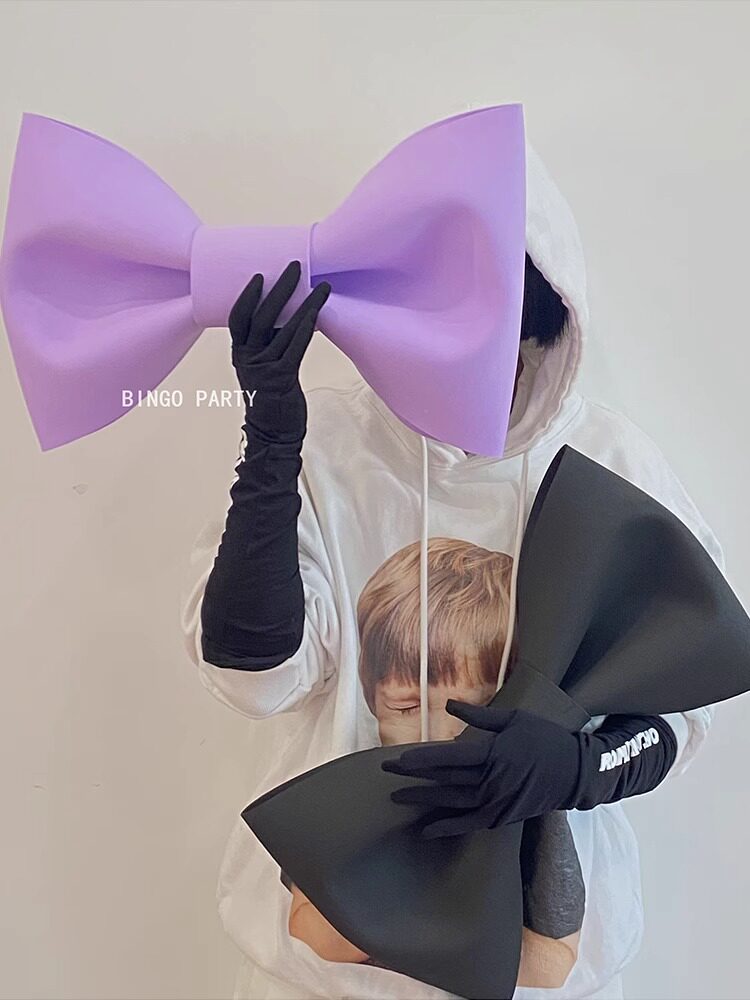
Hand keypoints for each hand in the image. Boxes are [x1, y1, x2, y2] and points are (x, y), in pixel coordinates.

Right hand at [228, 260, 330, 443]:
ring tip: (321, 287)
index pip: (238, 318)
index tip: (260, 275)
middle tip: (295, 268)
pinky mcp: (281, 378)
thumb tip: (289, 315)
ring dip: (305, 305)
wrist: (273, 434)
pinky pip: (295, 347)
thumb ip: (269, 345)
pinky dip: (306, 328)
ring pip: (284, 328)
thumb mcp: (264, 368)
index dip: (248, 296)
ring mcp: (263, 368)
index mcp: (240, 353)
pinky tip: (317, 314)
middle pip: (261, 316)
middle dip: (280, 289)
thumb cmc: (272, 399)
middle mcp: (248, 358)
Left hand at [381, 703, 580, 837]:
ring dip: (424, 801)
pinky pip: (470, 824)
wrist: (576, 772)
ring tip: (398, 797)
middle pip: (445, 780)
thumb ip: (480, 716)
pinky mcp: (503, 816)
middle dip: (414, 777)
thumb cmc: (545, 738)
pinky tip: (427, 829)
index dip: (421, 759)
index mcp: (494, 753)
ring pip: (453, 803)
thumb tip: (451, 704)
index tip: (398, 759)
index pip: (448, 758)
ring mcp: (497, 802)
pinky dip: (448, 828)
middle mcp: (492, 780)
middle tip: (386, 773)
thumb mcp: (514, 718)